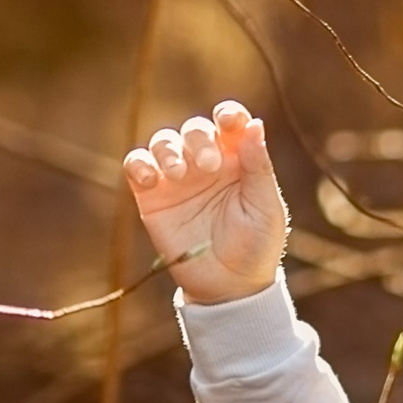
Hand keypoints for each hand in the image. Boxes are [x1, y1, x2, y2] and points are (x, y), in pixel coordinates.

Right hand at [123, 98, 288, 304]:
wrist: (229, 287)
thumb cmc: (256, 247)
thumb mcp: (266, 208)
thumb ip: (258, 167)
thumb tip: (254, 123)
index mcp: (238, 160)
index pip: (230, 123)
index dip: (228, 115)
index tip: (228, 121)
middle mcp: (206, 164)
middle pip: (194, 129)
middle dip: (198, 138)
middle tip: (208, 166)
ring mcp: (177, 179)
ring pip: (164, 142)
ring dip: (168, 150)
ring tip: (179, 174)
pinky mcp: (152, 197)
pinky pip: (136, 166)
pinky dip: (139, 164)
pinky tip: (151, 179)